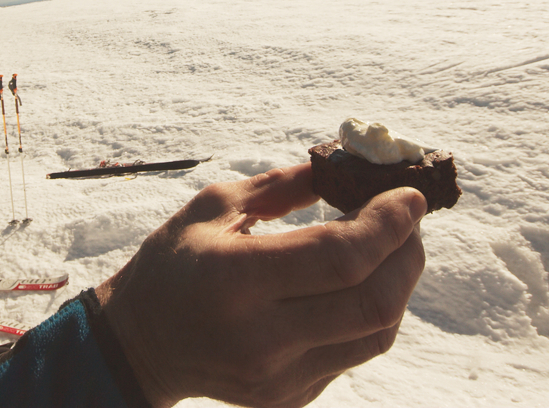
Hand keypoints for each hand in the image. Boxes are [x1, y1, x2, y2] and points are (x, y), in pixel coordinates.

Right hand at [95, 163, 426, 407]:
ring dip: (399, 283)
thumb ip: (284, 186)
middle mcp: (261, 338)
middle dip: (407, 252)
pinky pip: (355, 352)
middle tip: (407, 218)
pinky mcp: (291, 397)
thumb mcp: (213, 207)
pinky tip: (358, 282)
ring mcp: (279, 377)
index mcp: (234, 280)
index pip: (340, 257)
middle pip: (374, 301)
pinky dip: (371, 311)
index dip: (388, 223)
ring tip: (390, 246)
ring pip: (377, 333)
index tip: (410, 195)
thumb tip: (350, 165)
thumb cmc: (174, 263)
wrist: (138, 345)